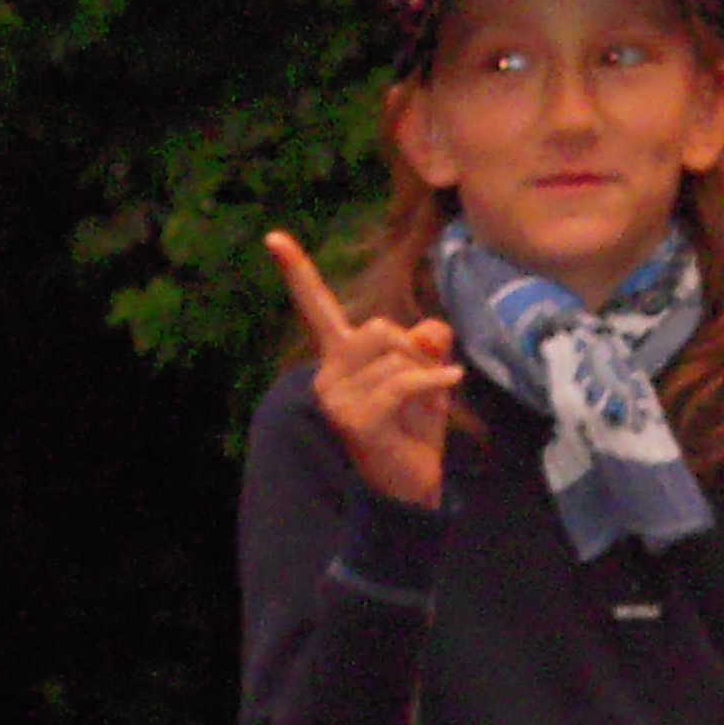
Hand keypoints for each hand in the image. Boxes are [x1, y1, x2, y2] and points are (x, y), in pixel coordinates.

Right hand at [266, 228, 460, 508]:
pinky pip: (402, 383)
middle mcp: (327, 376)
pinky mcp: (356, 420)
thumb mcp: (425, 375)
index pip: (315, 309)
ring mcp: (337, 400)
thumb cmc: (413, 426)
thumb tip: (428, 332)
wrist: (409, 487)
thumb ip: (426, 341)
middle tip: (429, 380)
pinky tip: (450, 386)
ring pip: (394, 358)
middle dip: (412, 348)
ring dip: (426, 378)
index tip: (273, 238)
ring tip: (430, 405)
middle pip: (376, 328)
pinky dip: (433, 383)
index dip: (297, 272)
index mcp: (338, 358)